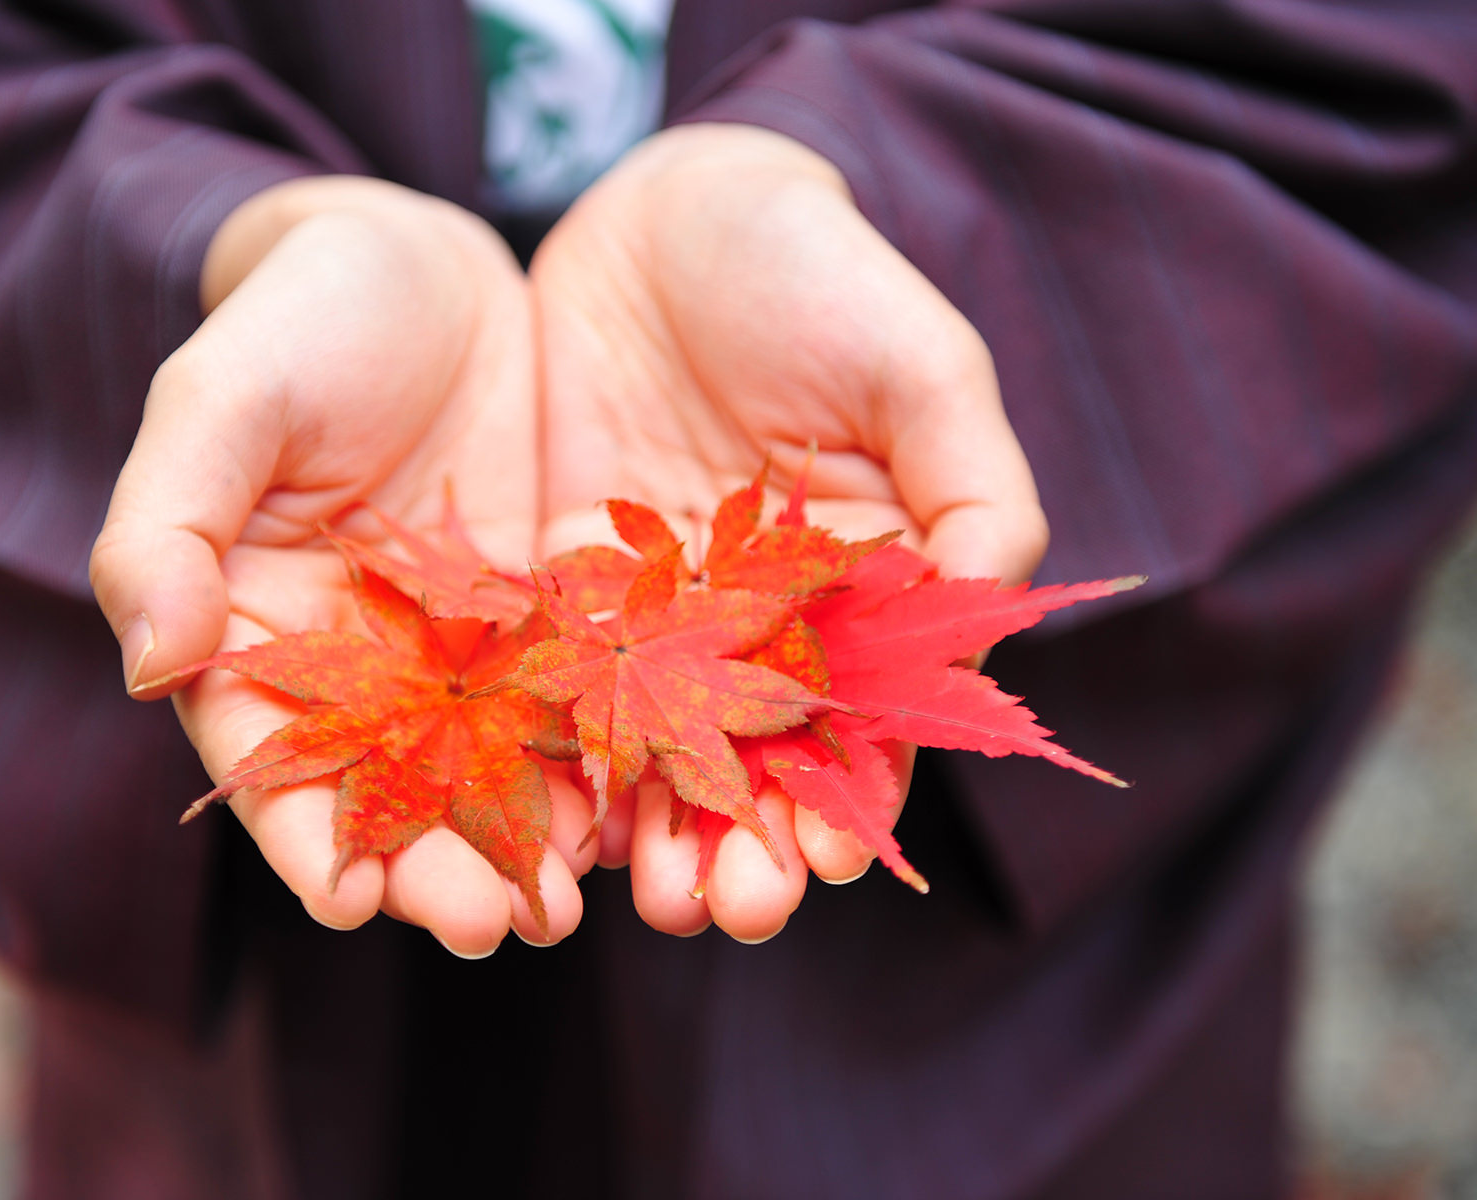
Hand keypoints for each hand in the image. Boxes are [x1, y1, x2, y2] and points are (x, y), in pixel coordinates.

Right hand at [90, 177, 594, 956]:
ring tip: (570, 904)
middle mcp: (359, 669)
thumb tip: (144, 665)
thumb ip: (168, 527)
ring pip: (489, 772)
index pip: (268, 763)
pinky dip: (598, 759)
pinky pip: (571, 704)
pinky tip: (638, 809)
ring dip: (525, 844)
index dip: (303, 839)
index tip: (349, 903)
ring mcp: (458, 651)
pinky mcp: (546, 617)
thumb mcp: (219, 403)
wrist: (418, 264)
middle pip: (390, 793)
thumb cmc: (297, 322)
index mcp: (256, 636)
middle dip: (436, 868)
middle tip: (495, 928)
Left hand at [533, 124, 1047, 940]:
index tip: (831, 864)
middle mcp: (761, 626)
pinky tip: (551, 816)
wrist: (671, 211)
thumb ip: (969, 478)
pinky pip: (560, 685)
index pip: (871, 724)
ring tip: (643, 900)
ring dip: (655, 832)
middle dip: (749, 845)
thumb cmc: (817, 274)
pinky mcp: (564, 584)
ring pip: (660, 752)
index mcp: (863, 592)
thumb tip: (997, 593)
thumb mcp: (916, 360)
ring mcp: (658, 616)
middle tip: (726, 911)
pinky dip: (560, 756)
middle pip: (762, 763)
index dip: (856, 798)